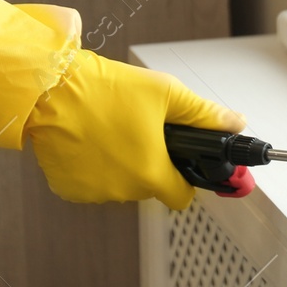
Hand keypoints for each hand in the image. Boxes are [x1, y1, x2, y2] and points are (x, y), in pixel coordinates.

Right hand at [25, 50, 246, 208]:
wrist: (50, 89)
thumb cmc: (106, 89)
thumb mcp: (165, 93)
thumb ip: (204, 114)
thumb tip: (236, 123)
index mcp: (152, 173)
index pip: (181, 196)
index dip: (185, 178)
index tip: (179, 160)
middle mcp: (123, 191)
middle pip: (150, 187)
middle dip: (151, 163)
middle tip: (140, 130)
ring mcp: (93, 192)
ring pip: (120, 185)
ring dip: (121, 165)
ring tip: (112, 130)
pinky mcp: (68, 189)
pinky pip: (91, 183)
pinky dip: (93, 167)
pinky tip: (90, 140)